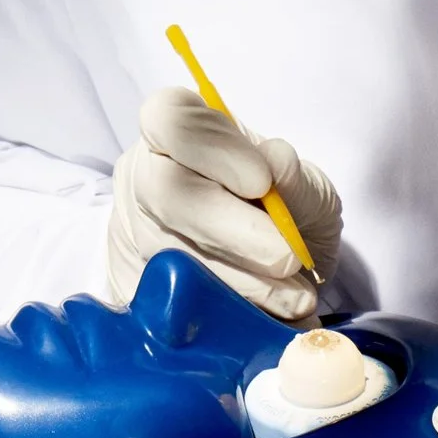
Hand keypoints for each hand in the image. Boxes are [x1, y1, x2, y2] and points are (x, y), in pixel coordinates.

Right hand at [108, 89, 342, 321]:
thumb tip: (276, 163)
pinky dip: (227, 316)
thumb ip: (294, 178)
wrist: (278, 270)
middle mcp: (143, 178)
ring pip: (172, 256)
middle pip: (166, 193)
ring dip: (242, 283)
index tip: (262, 182)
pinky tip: (263, 317)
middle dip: (234, 231)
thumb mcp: (306, 190)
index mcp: (179, 133)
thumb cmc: (287, 214)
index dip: (215, 149)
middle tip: (286, 257)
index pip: (171, 119)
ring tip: (294, 297)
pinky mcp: (132, 289)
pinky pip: (170, 304)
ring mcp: (131, 235)